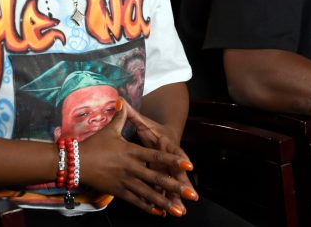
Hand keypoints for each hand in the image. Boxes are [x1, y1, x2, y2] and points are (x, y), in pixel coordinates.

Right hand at [78, 101, 194, 215]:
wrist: (75, 162)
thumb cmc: (95, 144)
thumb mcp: (110, 129)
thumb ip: (120, 116)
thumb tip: (122, 100)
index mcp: (132, 152)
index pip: (157, 156)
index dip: (173, 161)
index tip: (189, 165)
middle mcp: (131, 167)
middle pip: (157, 178)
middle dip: (175, 186)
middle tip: (191, 194)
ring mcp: (125, 181)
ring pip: (148, 193)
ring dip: (164, 201)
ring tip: (178, 210)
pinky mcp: (118, 191)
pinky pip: (135, 200)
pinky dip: (148, 206)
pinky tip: (159, 212)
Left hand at [123, 99, 197, 215]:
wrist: (166, 134)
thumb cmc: (153, 129)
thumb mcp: (143, 121)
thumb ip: (130, 112)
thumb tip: (119, 99)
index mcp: (165, 143)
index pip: (174, 150)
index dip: (181, 157)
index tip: (188, 164)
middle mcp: (168, 158)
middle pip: (178, 171)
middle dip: (184, 184)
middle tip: (191, 195)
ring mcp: (167, 169)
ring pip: (172, 184)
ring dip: (175, 197)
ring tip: (180, 211)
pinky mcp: (163, 176)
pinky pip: (163, 190)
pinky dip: (165, 200)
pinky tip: (166, 212)